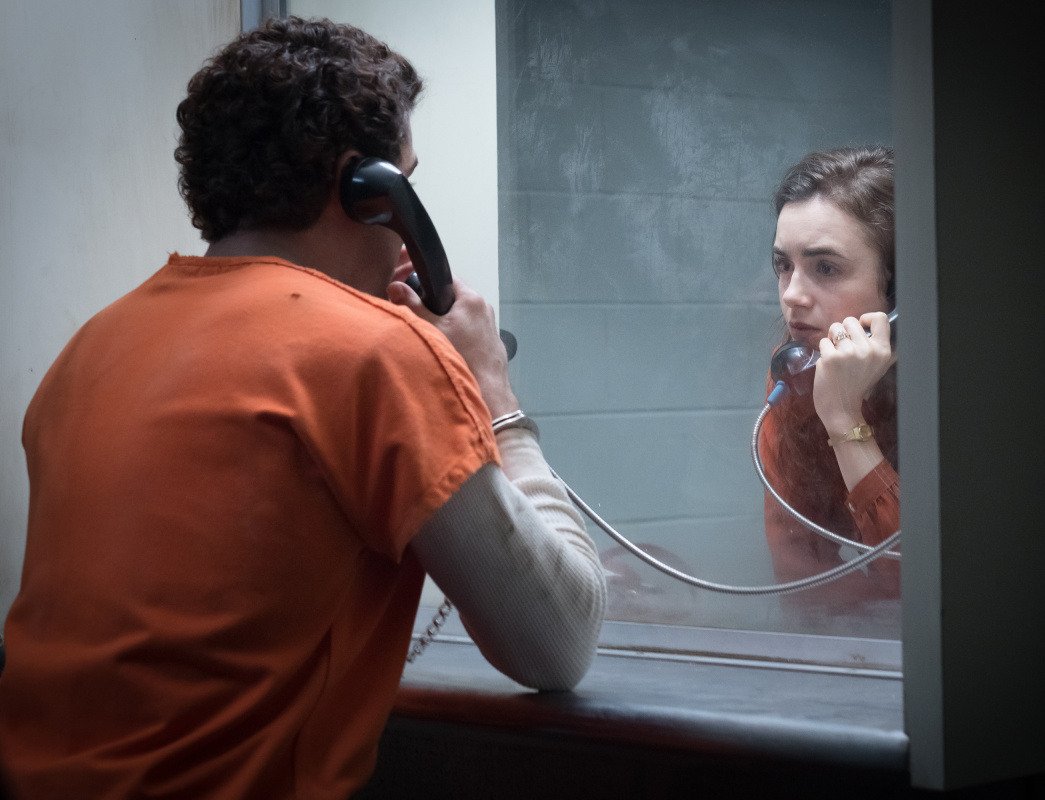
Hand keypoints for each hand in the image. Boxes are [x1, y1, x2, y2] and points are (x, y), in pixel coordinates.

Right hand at [387, 269, 518, 418]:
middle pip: (453, 299)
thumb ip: (412, 306)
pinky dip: (458, 338)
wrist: (489, 392)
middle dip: (434, 307)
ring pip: (461, 319)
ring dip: (446, 325)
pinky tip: (448, 352)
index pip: (445, 278)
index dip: (426, 284)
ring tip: (431, 339)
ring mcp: (490, 328)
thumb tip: (395, 286)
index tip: (412, 295)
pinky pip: (470, 334)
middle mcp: (485, 309)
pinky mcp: (491, 345)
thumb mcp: (431, 329)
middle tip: (418, 321)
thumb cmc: (460, 356)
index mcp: (472, 299)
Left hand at [813, 312, 894, 430]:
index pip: (880, 318)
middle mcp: (868, 350)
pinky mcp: (831, 358)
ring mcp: (849, 353)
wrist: (842, 409)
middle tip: (843, 347)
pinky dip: (823, 350)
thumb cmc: (856, 386)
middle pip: (851, 321)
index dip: (866, 318)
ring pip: (835, 328)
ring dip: (832, 339)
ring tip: (836, 355)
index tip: (859, 327)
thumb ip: (875, 346)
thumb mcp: (877, 366)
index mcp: (883, 351)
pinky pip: (823, 341)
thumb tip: (866, 324)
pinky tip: (829, 364)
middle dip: (843, 331)